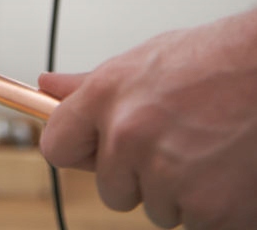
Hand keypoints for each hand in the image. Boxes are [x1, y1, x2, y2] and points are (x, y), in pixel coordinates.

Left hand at [38, 10, 256, 228]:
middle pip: (111, 189)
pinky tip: (226, 170)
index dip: (78, 151)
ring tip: (206, 148)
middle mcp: (129, 138)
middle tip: (174, 141)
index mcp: (107, 97)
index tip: (92, 149)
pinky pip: (197, 225)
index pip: (57, 146)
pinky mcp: (208, 211)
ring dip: (178, 192)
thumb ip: (90, 85)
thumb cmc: (213, 62)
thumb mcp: (143, 61)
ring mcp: (167, 177)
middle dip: (138, 175)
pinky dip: (213, 208)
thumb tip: (48, 87)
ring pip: (156, 209)